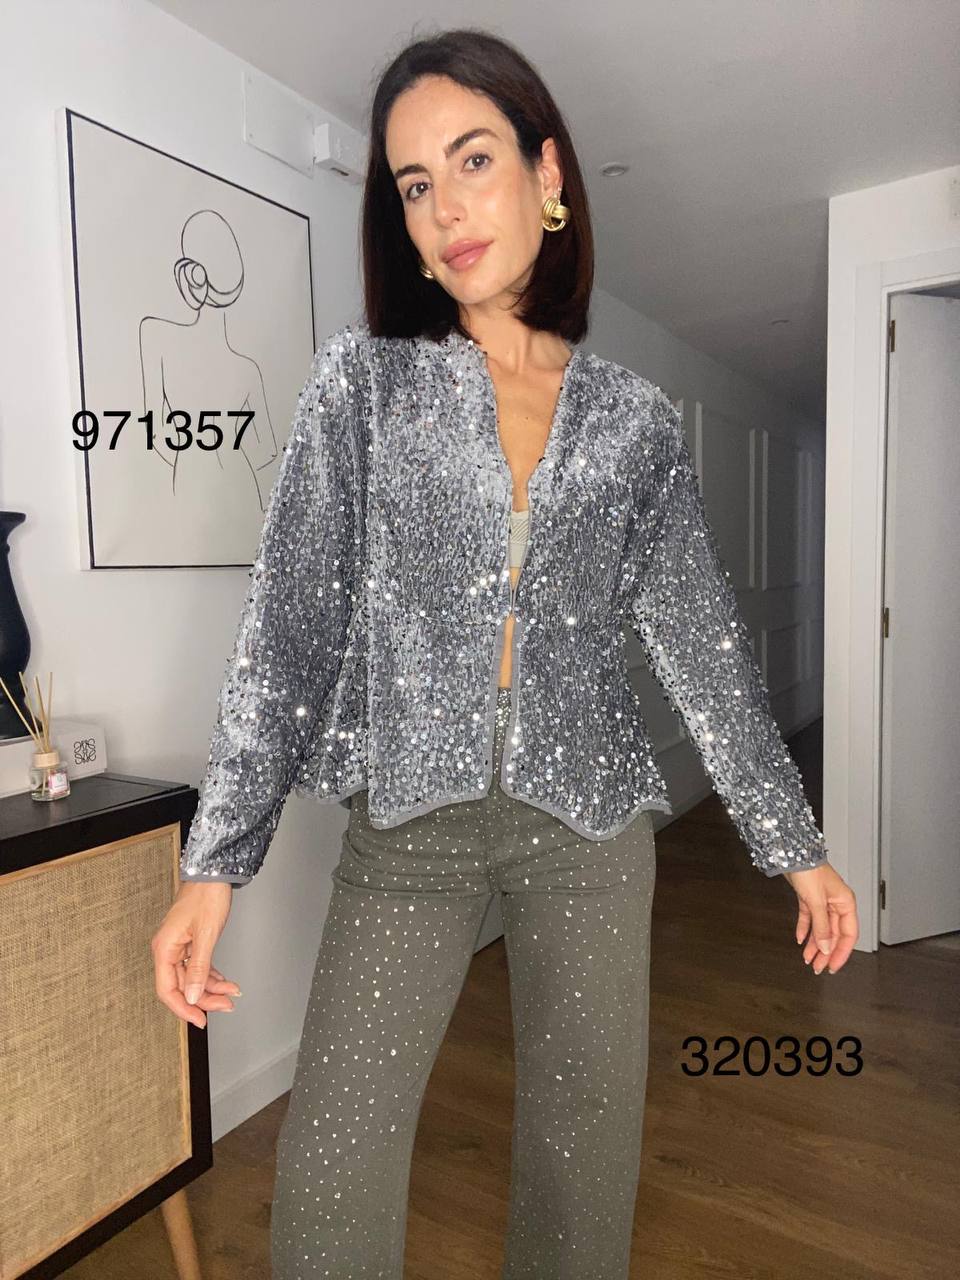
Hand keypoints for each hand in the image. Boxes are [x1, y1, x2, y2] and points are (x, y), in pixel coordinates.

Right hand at [151, 882, 241, 1028]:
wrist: (214, 873)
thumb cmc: (206, 896)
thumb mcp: (205, 935)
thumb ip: (198, 968)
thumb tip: (191, 996)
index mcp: (164, 948)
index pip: (167, 990)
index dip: (183, 1008)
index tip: (200, 1020)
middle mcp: (168, 949)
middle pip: (182, 986)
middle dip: (204, 998)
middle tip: (226, 1005)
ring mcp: (178, 946)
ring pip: (192, 978)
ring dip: (211, 988)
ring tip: (232, 993)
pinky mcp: (190, 942)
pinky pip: (198, 966)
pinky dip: (212, 975)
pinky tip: (225, 982)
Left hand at [784, 861, 858, 974]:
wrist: (792, 853)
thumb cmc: (809, 869)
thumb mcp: (816, 902)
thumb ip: (822, 927)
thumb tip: (826, 948)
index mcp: (845, 903)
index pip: (848, 935)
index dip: (841, 953)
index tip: (833, 966)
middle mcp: (836, 903)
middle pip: (834, 934)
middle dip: (825, 952)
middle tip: (818, 966)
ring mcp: (822, 901)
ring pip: (821, 929)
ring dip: (814, 944)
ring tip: (807, 958)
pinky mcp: (809, 898)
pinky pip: (809, 919)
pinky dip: (805, 929)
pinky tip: (800, 940)